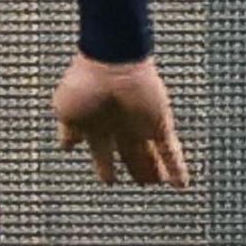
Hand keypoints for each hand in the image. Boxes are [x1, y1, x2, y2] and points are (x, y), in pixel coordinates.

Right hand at [53, 52, 189, 188]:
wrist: (109, 61)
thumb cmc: (82, 81)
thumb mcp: (64, 109)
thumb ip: (67, 131)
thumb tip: (67, 147)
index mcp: (96, 124)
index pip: (103, 152)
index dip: (105, 167)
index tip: (109, 181)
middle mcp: (119, 125)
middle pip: (131, 154)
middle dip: (137, 169)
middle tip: (144, 183)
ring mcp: (141, 124)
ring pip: (151, 154)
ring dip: (155, 170)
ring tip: (160, 183)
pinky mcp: (159, 123)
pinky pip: (170, 150)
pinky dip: (176, 168)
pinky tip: (181, 184)